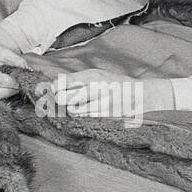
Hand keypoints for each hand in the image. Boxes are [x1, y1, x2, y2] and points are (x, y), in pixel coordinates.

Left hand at [49, 70, 172, 120]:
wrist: (140, 94)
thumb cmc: (115, 83)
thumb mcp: (97, 75)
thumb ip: (77, 79)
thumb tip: (54, 83)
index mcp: (91, 75)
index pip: (63, 82)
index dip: (52, 88)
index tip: (50, 90)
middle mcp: (95, 87)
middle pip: (64, 97)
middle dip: (59, 100)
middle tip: (60, 100)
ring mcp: (100, 101)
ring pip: (73, 110)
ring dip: (71, 109)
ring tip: (76, 105)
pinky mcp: (106, 114)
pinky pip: (86, 117)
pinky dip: (82, 115)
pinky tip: (87, 111)